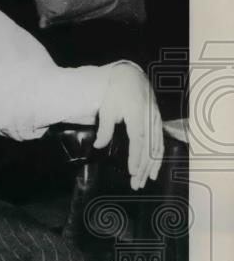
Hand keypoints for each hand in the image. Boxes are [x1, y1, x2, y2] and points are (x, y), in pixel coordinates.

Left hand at [93, 63, 162, 189]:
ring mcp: (156, 120)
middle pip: (150, 148)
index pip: (138, 141)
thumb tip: (99, 146)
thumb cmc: (115, 92)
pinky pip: (160, 141)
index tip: (133, 172)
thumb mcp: (107, 109)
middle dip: (144, 168)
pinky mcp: (157, 121)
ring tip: (146, 181)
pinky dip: (158, 156)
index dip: (137, 158)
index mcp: (137, 115)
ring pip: (157, 147)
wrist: (130, 76)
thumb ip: (105, 129)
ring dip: (152, 165)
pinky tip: (155, 167)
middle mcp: (150, 119)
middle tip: (136, 184)